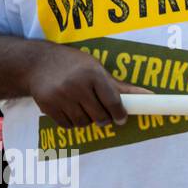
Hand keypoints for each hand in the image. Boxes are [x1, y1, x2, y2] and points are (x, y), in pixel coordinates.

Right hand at [25, 43, 151, 127]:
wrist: (38, 63)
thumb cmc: (74, 65)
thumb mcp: (97, 69)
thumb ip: (120, 86)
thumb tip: (148, 95)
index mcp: (93, 74)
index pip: (112, 101)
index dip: (120, 113)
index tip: (122, 118)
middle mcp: (76, 85)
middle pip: (99, 115)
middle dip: (104, 119)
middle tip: (104, 115)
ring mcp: (60, 96)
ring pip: (83, 122)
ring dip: (88, 120)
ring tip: (86, 109)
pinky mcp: (47, 106)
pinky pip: (67, 125)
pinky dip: (73, 122)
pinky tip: (72, 111)